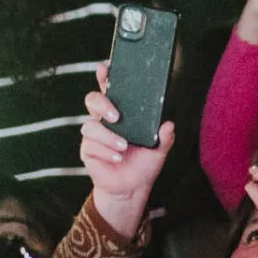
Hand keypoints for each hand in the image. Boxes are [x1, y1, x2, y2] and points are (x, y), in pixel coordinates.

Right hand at [79, 64, 173, 240]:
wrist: (131, 189)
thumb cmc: (142, 164)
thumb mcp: (158, 150)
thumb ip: (164, 137)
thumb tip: (169, 125)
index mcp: (120, 114)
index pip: (110, 91)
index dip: (105, 77)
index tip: (104, 68)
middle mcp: (104, 121)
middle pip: (92, 100)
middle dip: (101, 103)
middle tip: (115, 115)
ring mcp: (94, 136)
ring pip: (90, 126)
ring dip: (108, 137)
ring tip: (123, 147)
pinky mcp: (88, 151)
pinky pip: (90, 145)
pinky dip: (105, 151)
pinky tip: (117, 158)